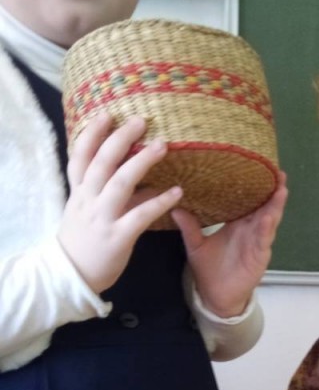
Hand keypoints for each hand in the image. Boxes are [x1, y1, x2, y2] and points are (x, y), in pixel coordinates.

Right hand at [58, 113, 182, 293]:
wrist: (71, 276)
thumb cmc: (85, 241)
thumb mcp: (89, 212)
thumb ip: (114, 195)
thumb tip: (146, 183)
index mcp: (80, 192)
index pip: (80, 157)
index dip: (91, 134)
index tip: (106, 114)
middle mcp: (88, 200)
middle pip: (101, 163)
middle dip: (120, 139)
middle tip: (140, 120)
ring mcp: (102, 218)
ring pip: (120, 184)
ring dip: (141, 162)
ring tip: (162, 146)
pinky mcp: (118, 237)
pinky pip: (140, 216)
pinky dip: (159, 202)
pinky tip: (177, 192)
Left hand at [172, 172, 287, 316]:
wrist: (215, 296)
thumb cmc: (208, 270)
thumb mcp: (196, 245)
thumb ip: (189, 227)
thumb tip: (174, 207)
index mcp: (236, 223)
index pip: (247, 200)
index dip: (254, 185)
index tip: (256, 166)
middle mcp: (250, 229)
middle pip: (264, 205)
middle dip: (272, 189)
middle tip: (277, 170)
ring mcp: (257, 241)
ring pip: (269, 219)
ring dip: (276, 205)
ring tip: (281, 188)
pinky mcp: (259, 255)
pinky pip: (264, 239)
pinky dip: (267, 227)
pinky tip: (269, 217)